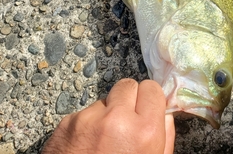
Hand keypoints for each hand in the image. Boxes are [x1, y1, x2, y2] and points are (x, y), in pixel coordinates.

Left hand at [42, 78, 175, 153]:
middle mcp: (117, 119)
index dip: (149, 100)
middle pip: (127, 86)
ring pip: (104, 100)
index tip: (145, 111)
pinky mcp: (67, 123)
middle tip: (125, 122)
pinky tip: (86, 146)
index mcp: (145, 132)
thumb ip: (164, 137)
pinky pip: (84, 114)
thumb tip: (165, 114)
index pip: (152, 89)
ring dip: (106, 114)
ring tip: (103, 141)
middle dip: (127, 101)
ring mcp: (89, 119)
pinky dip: (86, 126)